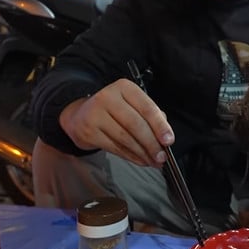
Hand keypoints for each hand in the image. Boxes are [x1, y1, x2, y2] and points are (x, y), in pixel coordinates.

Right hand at [58, 78, 173, 166]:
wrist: (80, 115)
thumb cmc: (112, 110)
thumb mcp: (131, 104)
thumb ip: (149, 115)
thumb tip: (164, 135)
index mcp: (124, 87)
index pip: (146, 107)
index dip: (160, 126)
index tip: (169, 140)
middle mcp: (108, 97)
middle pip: (136, 124)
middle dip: (152, 144)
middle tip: (162, 157)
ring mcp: (95, 114)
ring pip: (126, 138)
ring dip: (142, 153)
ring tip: (154, 161)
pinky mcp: (88, 132)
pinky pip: (115, 148)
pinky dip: (131, 156)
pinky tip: (140, 160)